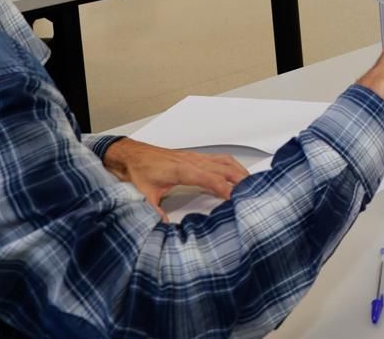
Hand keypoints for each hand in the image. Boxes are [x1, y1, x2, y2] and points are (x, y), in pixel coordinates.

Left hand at [101, 138, 249, 219]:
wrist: (131, 154)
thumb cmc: (139, 171)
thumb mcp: (144, 195)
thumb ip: (156, 212)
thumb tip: (165, 229)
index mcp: (183, 169)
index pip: (212, 179)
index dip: (226, 189)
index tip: (237, 200)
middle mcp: (193, 161)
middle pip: (225, 168)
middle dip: (241, 180)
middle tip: (253, 193)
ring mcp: (196, 157)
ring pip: (225, 161)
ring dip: (239, 171)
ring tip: (250, 184)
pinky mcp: (195, 157)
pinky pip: (219, 159)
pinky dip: (232, 166)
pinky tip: (235, 173)